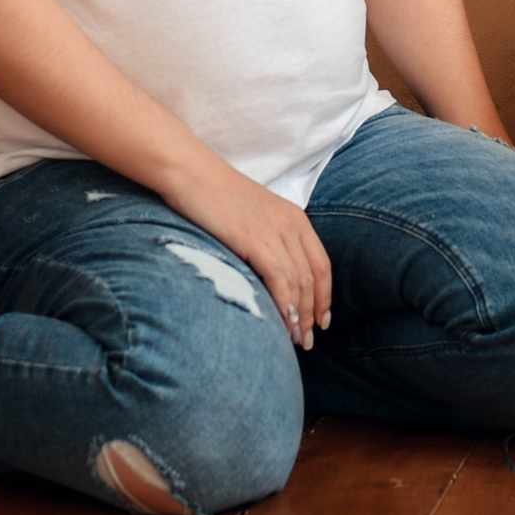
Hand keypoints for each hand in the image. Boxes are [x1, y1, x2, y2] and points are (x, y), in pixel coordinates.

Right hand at [160, 160, 333, 349]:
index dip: (324, 296)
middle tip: (307, 340)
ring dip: (300, 315)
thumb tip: (270, 278)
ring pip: (299, 282)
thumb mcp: (253, 217)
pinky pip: (279, 278)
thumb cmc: (214, 197)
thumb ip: (267, 241)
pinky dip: (285, 304)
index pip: (321, 264)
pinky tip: (285, 322)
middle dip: (314, 313)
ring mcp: (274, 231)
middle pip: (313, 277)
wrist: (190, 174)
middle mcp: (291, 224)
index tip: (321, 320)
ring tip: (296, 340)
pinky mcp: (255, 239)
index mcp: (294, 218)